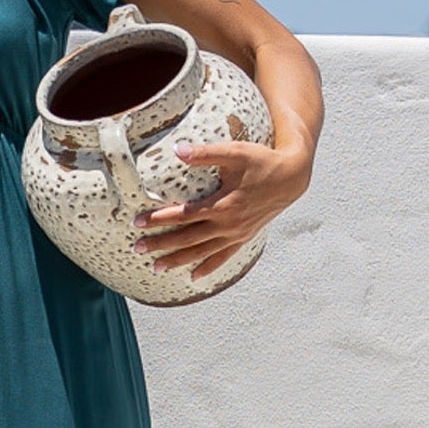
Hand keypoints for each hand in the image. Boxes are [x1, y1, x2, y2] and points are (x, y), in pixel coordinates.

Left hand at [130, 137, 312, 283]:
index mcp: (223, 205)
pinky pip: (223, 257)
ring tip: (156, 267)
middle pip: (188, 238)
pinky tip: (193, 277)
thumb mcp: (235, 153)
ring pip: (202, 252)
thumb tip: (177, 150)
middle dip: (161, 244)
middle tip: (137, 248)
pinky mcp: (244, 238)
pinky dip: (208, 267)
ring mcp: (236, 234)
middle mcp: (228, 224)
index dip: (159, 219)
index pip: (183, 215)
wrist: (291, 178)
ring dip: (178, 260)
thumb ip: (205, 154)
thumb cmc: (262, 161)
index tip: (137, 222)